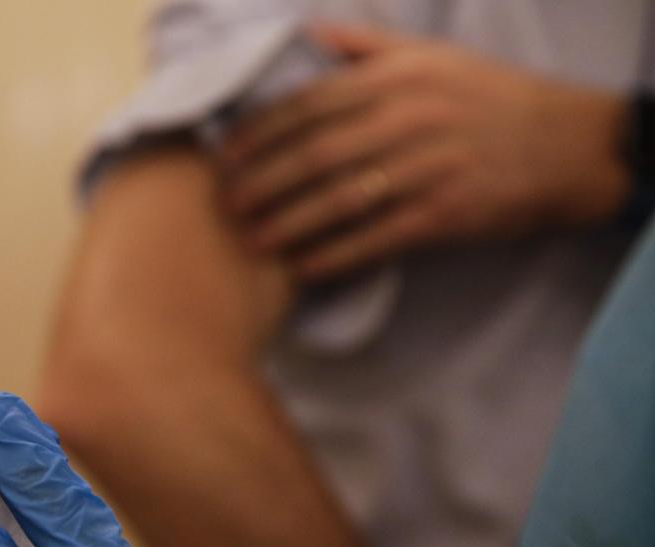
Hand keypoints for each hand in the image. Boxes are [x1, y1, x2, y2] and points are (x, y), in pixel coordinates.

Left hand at [220, 26, 628, 278]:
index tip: (226, 156)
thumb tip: (306, 33)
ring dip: (288, 223)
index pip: (309, 104)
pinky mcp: (446, 214)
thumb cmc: (490, 98)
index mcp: (397, 77)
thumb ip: (365, 46)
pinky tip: (302, 267)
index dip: (261, 133)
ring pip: (341, 199)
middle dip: (262, 182)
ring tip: (251, 241)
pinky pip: (377, 238)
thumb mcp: (432, 56)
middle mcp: (408, 118)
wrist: (568, 144)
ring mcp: (428, 168)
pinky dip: (335, 254)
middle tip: (225, 205)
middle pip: (315, 154)